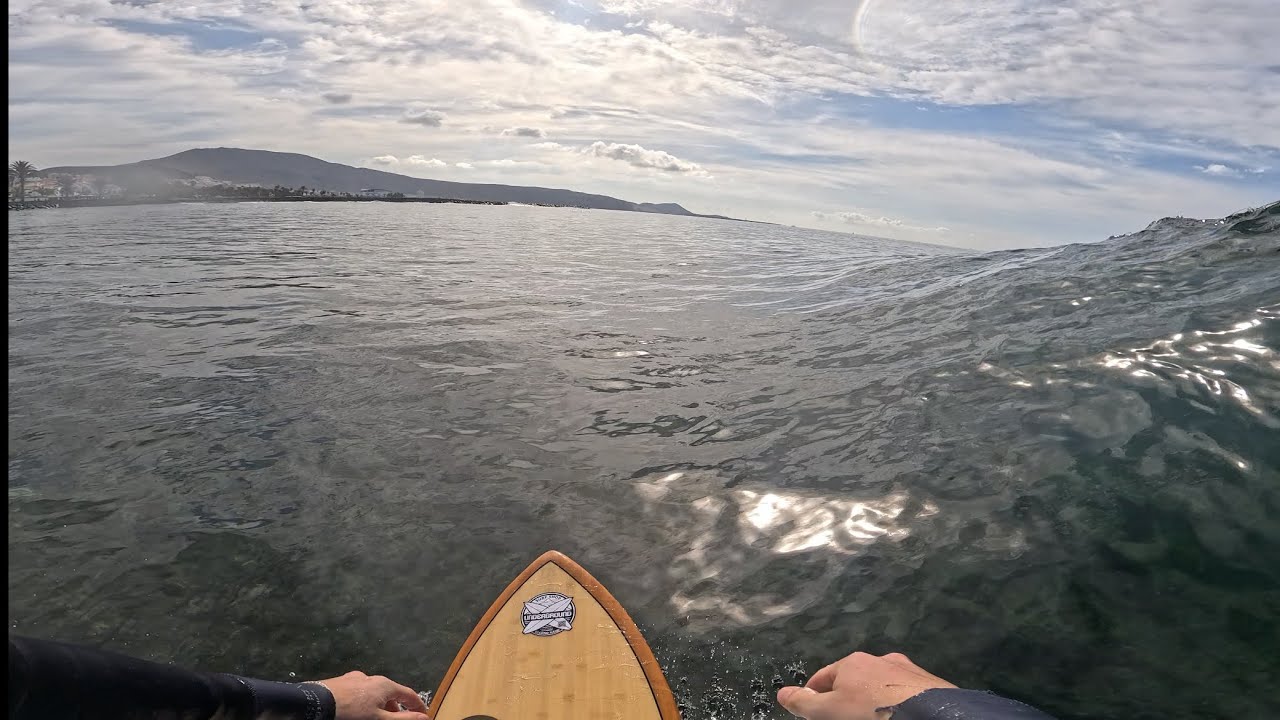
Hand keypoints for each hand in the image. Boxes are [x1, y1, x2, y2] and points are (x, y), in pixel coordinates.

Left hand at [315, 670, 429, 719]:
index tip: (423, 714)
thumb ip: (403, 718)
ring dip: (380, 705)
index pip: (408, 694)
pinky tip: (357, 710)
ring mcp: (355, 679)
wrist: (316, 704)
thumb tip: (424, 717)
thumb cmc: (351, 713)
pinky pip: (359, 692)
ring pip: (374, 692)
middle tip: (398, 719)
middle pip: (391, 693)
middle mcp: (372, 678)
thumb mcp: (380, 719)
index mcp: (385, 685)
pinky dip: (365, 702)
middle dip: (396, 707)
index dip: (417, 705)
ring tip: (376, 716)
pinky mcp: (341, 683)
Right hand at [776, 652, 957, 719]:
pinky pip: (905, 694)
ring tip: (872, 717)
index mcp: (852, 663)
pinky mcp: (929, 685)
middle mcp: (880, 660)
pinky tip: (898, 715)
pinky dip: (897, 704)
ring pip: (881, 686)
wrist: (930, 716)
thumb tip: (781, 693)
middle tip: (840, 717)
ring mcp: (907, 672)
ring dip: (872, 700)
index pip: (823, 678)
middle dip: (844, 698)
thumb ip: (805, 704)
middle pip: (853, 681)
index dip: (813, 696)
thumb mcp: (830, 712)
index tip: (811, 712)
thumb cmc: (871, 712)